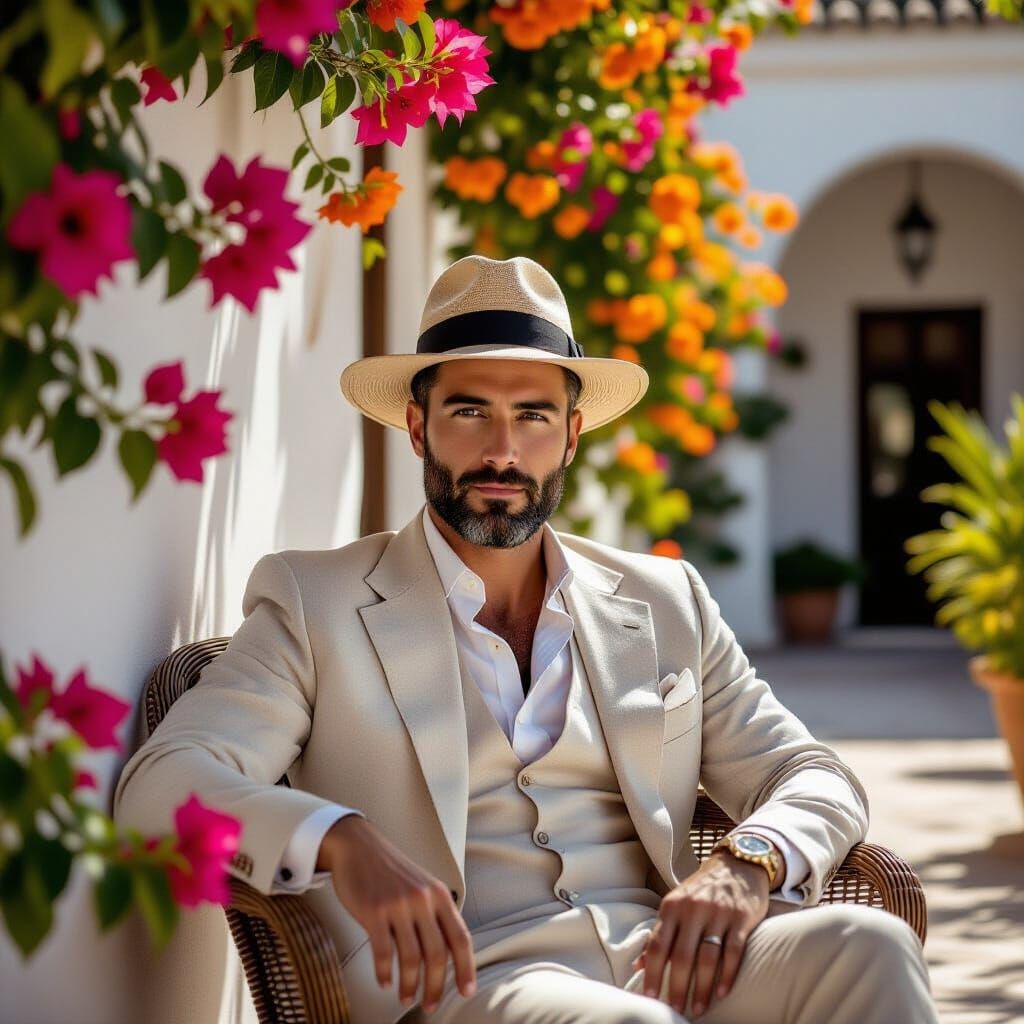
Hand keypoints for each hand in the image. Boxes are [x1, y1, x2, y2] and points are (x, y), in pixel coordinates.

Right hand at [318, 816, 476, 1012]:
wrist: (358, 846)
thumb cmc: (390, 870)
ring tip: (406, 997)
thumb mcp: (422, 886)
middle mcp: (422, 899)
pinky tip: (385, 982)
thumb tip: (448, 954)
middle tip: (430, 1004)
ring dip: (409, 985)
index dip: (466, 968)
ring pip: (410, 958)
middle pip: (437, 954)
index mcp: (439, 895)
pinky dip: (384, 973)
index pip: (460, 938)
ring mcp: (398, 905)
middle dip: (435, 986)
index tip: (466, 990)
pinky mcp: (373, 911)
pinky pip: (382, 951)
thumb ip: (435, 915)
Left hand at [632, 850, 770, 1016]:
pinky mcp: (741, 919)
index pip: (657, 945)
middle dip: (677, 987)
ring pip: (707, 958)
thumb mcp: (675, 904)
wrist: (736, 865)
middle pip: (681, 956)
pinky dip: (728, 975)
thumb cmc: (701, 890)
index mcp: (672, 907)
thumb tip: (638, 965)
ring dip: (703, 988)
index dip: (653, 973)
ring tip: (699, 1008)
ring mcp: (717, 914)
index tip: (650, 997)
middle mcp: (692, 909)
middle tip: (676, 1010)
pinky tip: (722, 993)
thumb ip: (659, 933)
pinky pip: (733, 952)